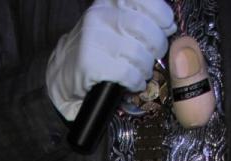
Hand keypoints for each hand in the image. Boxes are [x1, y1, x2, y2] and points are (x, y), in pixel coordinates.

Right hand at [45, 0, 176, 120]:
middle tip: (153, 56)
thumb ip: (139, 19)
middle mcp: (100, 16)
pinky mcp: (92, 64)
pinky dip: (136, 81)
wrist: (61, 77)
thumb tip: (169, 25)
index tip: (166, 27)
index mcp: (108, 3)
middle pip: (146, 29)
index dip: (161, 14)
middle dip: (157, 46)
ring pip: (139, 54)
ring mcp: (94, 39)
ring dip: (146, 67)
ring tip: (141, 72)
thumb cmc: (96, 51)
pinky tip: (133, 82)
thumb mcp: (113, 25)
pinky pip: (128, 73)